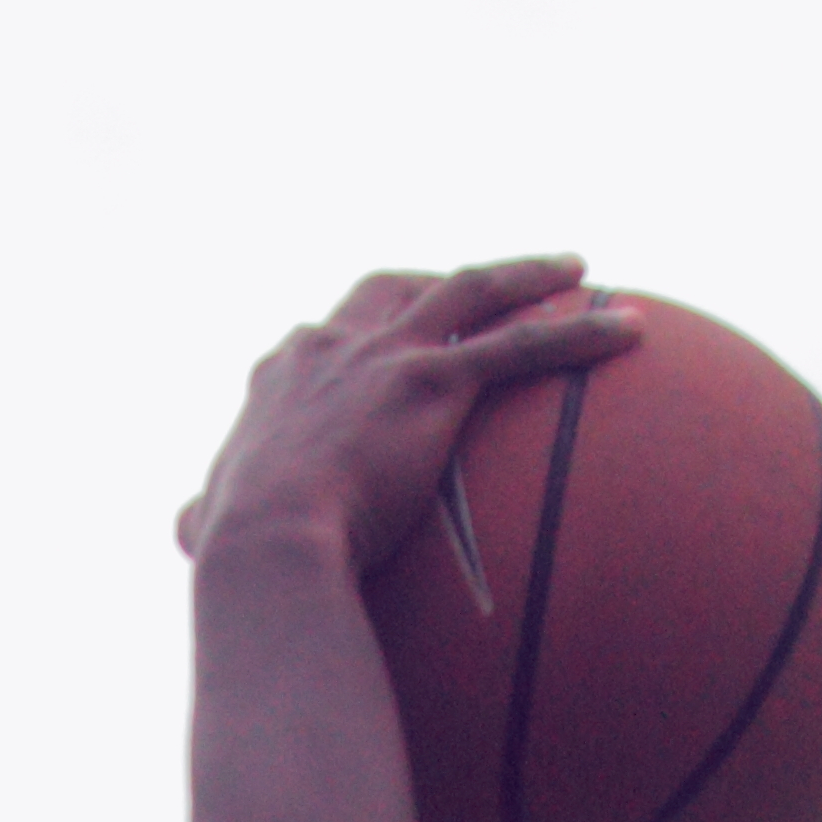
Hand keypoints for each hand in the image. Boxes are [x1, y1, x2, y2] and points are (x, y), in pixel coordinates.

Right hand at [177, 258, 641, 579]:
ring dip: (526, 275)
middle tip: (486, 290)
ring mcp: (387, 355)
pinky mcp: (435, 381)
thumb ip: (206, 514)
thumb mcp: (208, 521)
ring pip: (470, 290)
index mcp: (281, 375)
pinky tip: (631, 332)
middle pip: (395, 288)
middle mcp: (332, 346)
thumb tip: (190, 528)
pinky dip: (580, 336)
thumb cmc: (239, 550)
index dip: (359, 336)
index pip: (325, 335)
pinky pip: (524, 347)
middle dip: (440, 283)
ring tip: (576, 272)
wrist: (267, 546)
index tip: (385, 346)